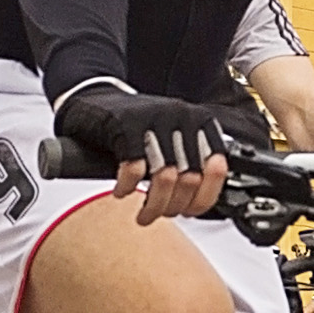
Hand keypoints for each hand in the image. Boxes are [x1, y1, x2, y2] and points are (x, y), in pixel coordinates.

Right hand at [54, 79, 229, 220]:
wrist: (97, 97)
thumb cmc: (136, 124)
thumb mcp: (172, 138)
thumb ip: (191, 162)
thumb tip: (200, 202)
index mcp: (200, 121)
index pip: (216, 169)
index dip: (202, 199)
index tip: (187, 211)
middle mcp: (183, 117)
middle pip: (189, 179)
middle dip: (173, 207)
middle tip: (159, 214)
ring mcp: (155, 119)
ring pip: (165, 178)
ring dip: (154, 206)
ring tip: (144, 215)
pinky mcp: (127, 124)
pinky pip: (134, 169)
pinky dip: (128, 187)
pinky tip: (122, 191)